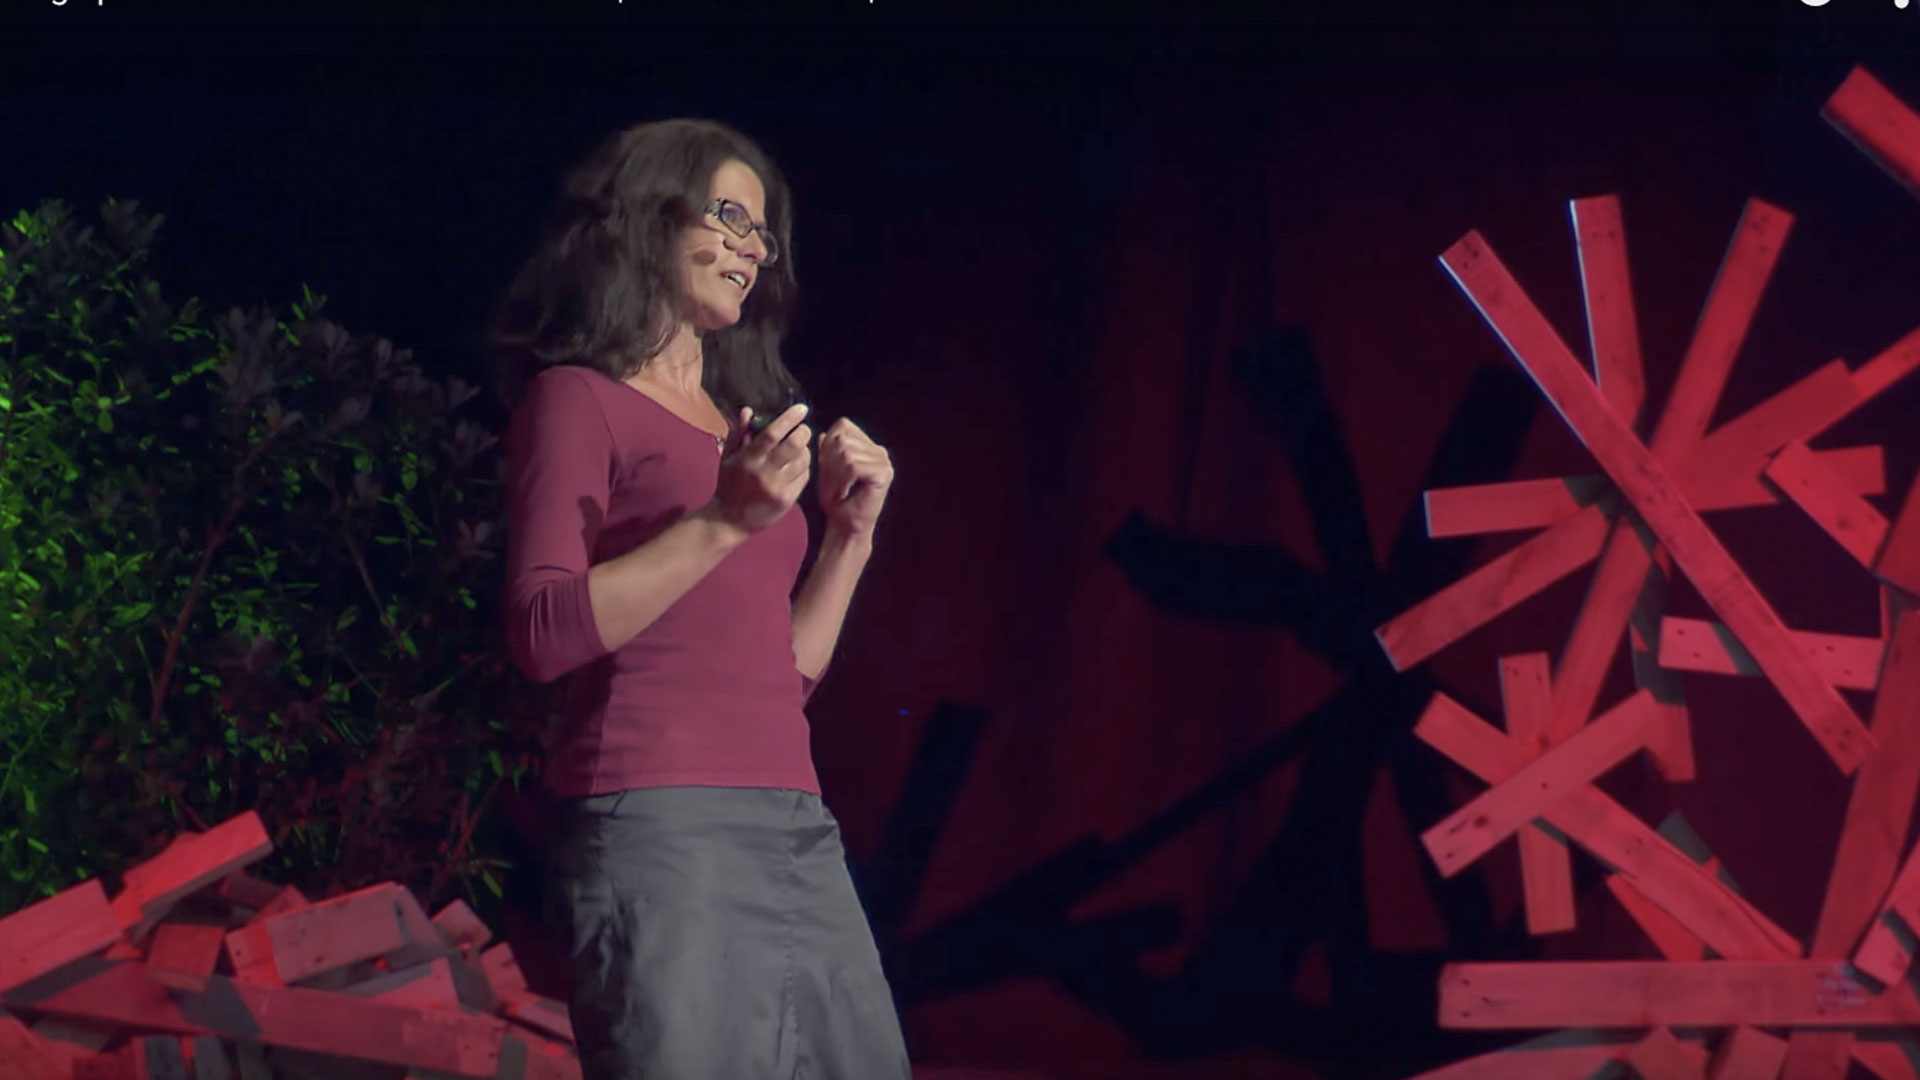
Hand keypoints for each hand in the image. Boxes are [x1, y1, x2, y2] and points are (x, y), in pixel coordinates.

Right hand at [708, 403, 812, 533]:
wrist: (729, 520)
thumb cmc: (728, 484)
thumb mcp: (728, 458)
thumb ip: (738, 433)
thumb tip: (748, 410)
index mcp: (748, 459)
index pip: (772, 434)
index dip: (789, 419)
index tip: (801, 409)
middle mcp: (764, 473)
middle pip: (794, 446)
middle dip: (804, 433)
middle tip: (804, 429)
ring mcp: (777, 488)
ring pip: (803, 462)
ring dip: (805, 450)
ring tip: (800, 448)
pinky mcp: (787, 501)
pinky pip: (804, 478)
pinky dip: (804, 467)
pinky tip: (797, 466)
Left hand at [816, 418, 892, 538]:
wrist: (845, 527)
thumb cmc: (837, 501)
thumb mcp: (826, 470)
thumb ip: (827, 451)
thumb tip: (821, 434)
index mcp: (868, 446)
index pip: (843, 426)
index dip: (827, 445)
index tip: (827, 469)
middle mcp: (879, 451)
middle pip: (842, 439)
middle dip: (829, 463)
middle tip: (831, 485)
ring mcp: (883, 461)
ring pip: (846, 453)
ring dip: (834, 475)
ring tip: (837, 491)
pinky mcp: (883, 473)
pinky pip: (852, 466)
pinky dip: (841, 481)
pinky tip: (844, 494)